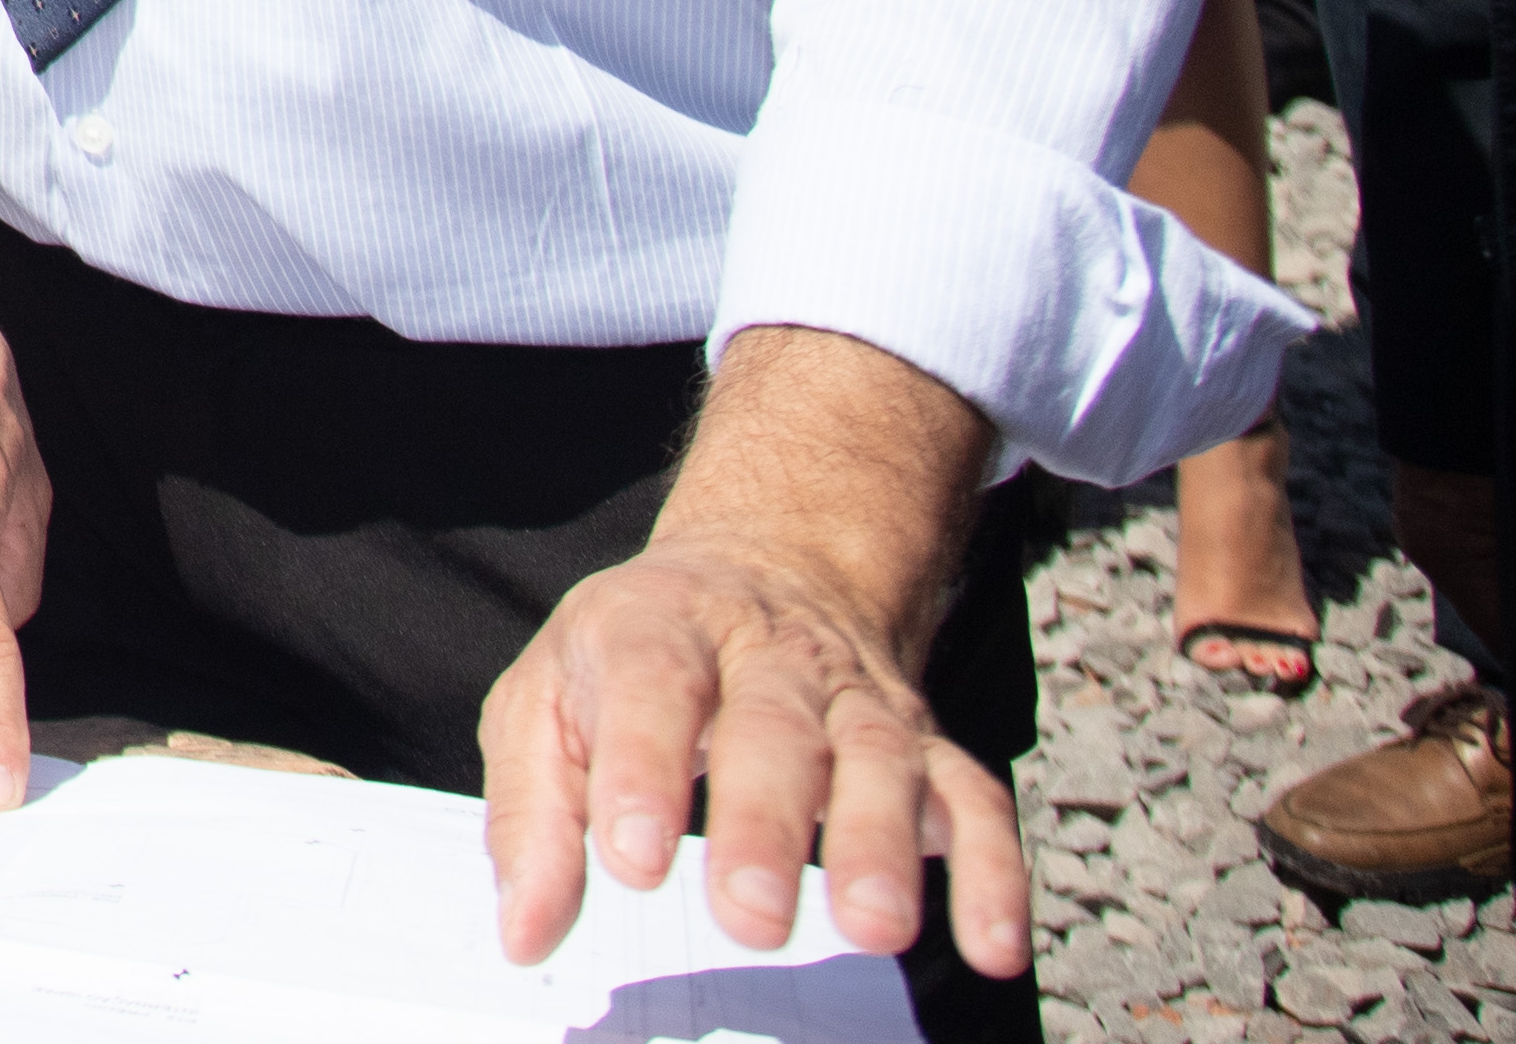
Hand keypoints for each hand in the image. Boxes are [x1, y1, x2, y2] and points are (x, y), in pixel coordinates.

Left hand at [483, 332, 1017, 980]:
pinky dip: (992, 870)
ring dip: (881, 845)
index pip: (651, 685)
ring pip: (881, 760)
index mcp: (657, 629)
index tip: (631, 860)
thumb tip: (523, 934)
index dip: (642, 768)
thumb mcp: (546, 704)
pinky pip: (975, 802)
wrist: (763, 570)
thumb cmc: (634, 660)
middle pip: (774, 731)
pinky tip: (991, 944)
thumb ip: (531, 818)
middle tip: (749, 919)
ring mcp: (857, 700)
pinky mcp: (927, 746)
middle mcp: (768, 657)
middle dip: (764, 826)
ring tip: (871, 929)